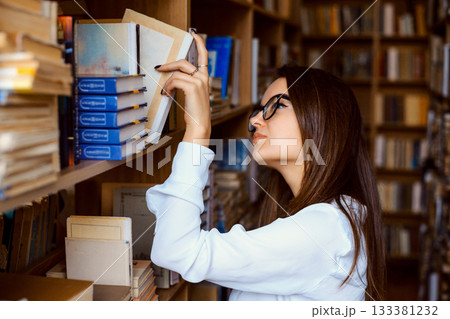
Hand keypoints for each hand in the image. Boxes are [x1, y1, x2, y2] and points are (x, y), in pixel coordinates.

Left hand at [155, 31, 210, 146]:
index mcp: (205, 78)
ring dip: (167, 83)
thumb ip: (186, 83)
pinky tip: (168, 95)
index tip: (194, 35)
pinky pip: (175, 81)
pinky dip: (168, 88)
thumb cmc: (195, 113)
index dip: (199, 43)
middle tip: (159, 68)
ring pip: (177, 73)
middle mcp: (204, 77)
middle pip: (183, 62)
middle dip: (169, 65)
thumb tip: (172, 78)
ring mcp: (199, 81)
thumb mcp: (192, 95)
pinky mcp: (193, 87)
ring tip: (166, 92)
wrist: (199, 125)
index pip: (204, 56)